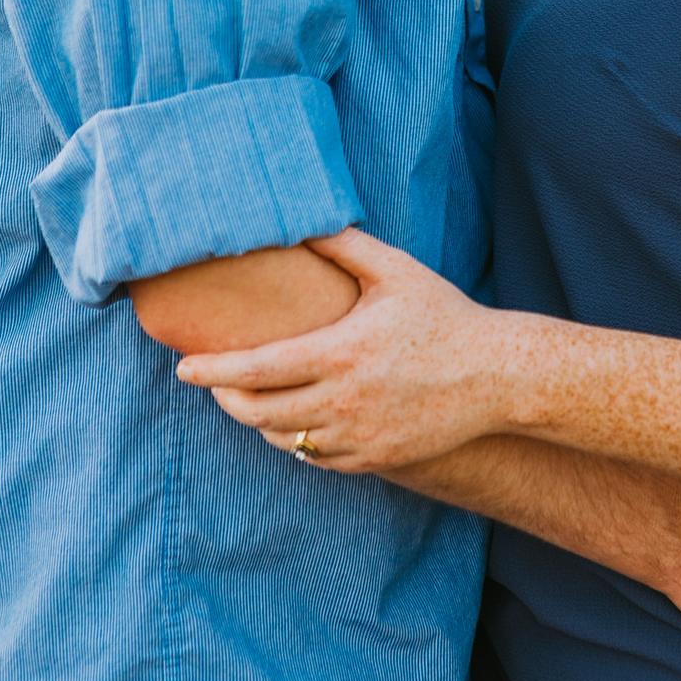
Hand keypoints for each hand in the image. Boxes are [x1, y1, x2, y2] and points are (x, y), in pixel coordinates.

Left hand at [175, 228, 508, 469]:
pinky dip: (294, 441)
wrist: (496, 375)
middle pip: (258, 413)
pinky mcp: (374, 460)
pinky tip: (293, 420)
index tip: (184, 368)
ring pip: (283, 440)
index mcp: (341, 353)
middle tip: (212, 381)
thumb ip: (344, 245)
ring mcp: (358, 437)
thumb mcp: (395, 270)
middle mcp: (343, 402)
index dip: (214, 370)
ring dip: (257, 421)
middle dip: (225, 398)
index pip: (258, 369)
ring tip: (249, 397)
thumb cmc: (444, 316)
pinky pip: (315, 458)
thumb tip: (303, 220)